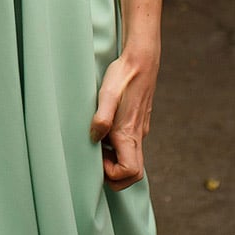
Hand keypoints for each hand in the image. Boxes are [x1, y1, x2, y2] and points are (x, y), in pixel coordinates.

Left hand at [90, 47, 156, 190]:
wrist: (140, 60)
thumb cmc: (122, 76)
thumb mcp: (107, 94)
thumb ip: (101, 117)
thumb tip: (94, 138)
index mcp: (129, 133)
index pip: (130, 172)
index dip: (113, 173)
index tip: (98, 157)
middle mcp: (137, 136)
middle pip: (133, 173)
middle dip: (115, 175)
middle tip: (97, 157)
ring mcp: (139, 130)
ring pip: (131, 161)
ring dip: (114, 162)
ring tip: (98, 144)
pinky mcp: (137, 124)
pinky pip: (130, 147)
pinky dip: (117, 149)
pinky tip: (104, 132)